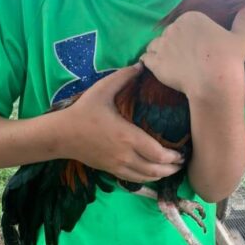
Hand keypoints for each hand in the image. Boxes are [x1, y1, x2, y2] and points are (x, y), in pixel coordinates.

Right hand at [57, 65, 182, 182]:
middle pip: (156, 169)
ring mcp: (118, 166)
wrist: (62, 135)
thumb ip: (123, 77)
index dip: (174, 157)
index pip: (159, 154)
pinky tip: (153, 174)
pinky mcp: (111, 171)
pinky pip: (135, 180)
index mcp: (128, 136)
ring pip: (146, 177)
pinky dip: (148, 179)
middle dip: (172, 168)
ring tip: (172, 169)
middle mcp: (126, 155)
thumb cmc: (84, 112)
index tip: (182, 152)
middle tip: (182, 161)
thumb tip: (142, 65)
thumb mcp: (102, 90)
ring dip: (162, 175)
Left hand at [141, 8, 244, 102]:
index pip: (183, 24)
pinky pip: (145, 59)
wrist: (214, 82)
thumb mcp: (241, 38)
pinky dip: (148, 63)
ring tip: (169, 64)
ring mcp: (162, 45)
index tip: (193, 49)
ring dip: (159, 53)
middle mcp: (173, 28)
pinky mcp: (155, 63)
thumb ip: (242, 21)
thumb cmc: (229, 59)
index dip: (186, 37)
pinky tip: (154, 68)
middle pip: (168, 35)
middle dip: (173, 45)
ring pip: (155, 46)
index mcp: (191, 18)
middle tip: (182, 59)